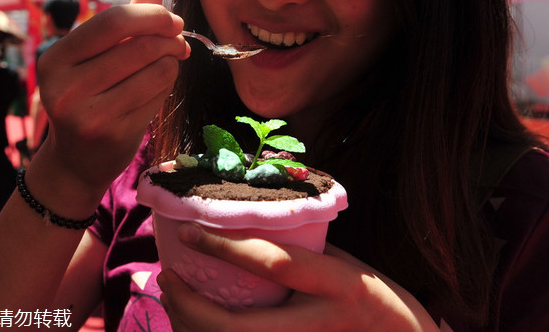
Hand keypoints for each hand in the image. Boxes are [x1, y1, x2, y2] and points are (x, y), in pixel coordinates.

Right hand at [32, 0, 188, 198]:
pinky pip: (158, 96)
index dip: (149, 14)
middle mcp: (64, 87)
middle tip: (179, 40)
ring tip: (172, 60)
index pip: (111, 22)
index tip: (170, 19)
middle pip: (137, 46)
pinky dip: (168, 84)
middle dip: (168, 37)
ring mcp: (88, 115)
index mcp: (54, 59)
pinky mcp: (114, 135)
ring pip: (154, 70)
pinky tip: (162, 84)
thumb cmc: (88, 97)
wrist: (76, 160)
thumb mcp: (96, 57)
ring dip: (172, 61)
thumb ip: (124, 20)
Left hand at [158, 224, 438, 331]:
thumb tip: (254, 227)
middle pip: (236, 328)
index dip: (225, 247)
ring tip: (172, 299)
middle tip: (167, 278)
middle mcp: (317, 325)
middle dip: (189, 306)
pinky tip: (195, 324)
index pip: (273, 263)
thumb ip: (305, 254)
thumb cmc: (381, 302)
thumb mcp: (350, 267)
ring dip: (191, 328)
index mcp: (336, 285)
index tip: (189, 232)